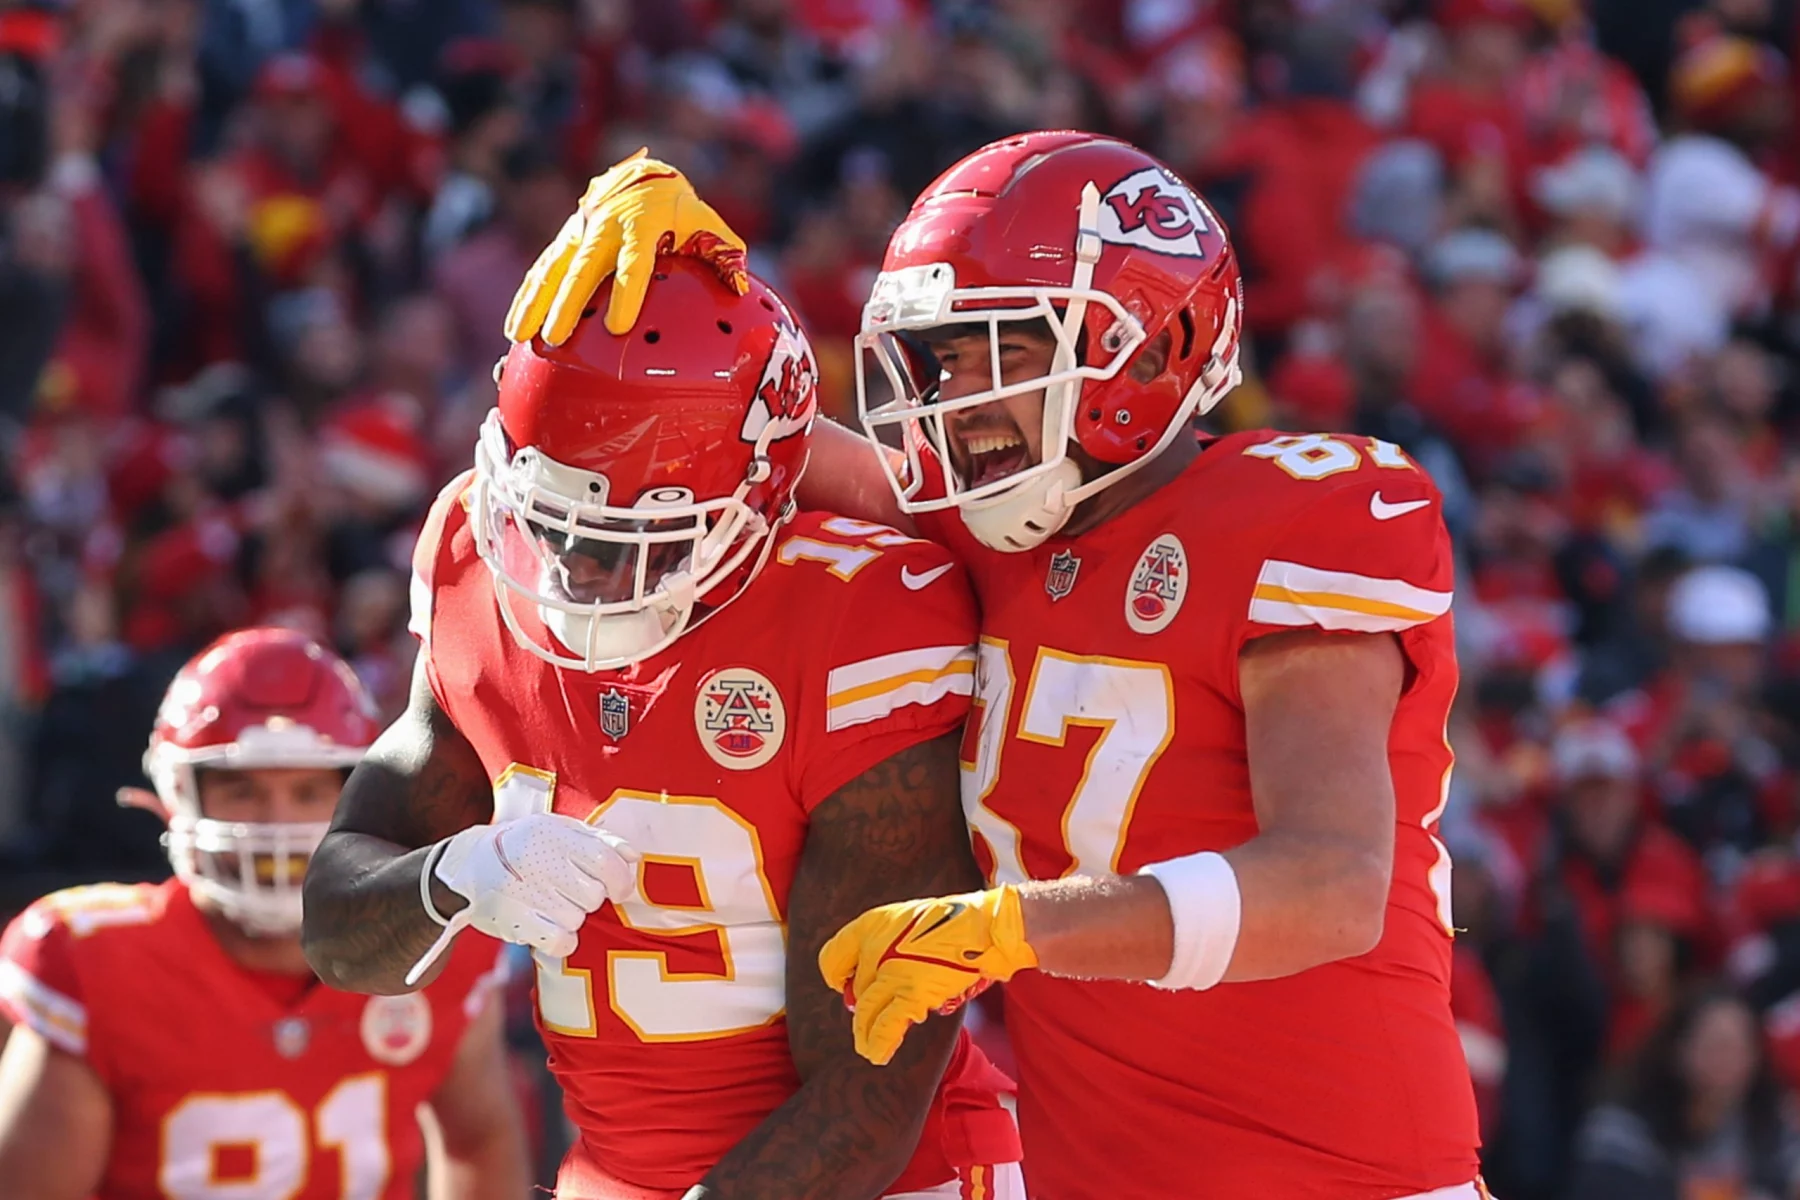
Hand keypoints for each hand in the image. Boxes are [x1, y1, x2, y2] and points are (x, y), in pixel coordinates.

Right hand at [405, 812, 637, 984]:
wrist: (466, 867)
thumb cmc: (525, 846)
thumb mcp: (558, 829)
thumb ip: (600, 840)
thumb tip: (635, 857)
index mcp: (551, 832)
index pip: (605, 861)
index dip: (621, 880)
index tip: (619, 889)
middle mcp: (536, 859)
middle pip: (593, 895)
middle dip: (589, 898)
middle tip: (568, 891)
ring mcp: (522, 892)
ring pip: (578, 920)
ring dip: (571, 918)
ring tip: (549, 903)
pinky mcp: (512, 922)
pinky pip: (561, 942)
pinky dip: (561, 941)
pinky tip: (548, 927)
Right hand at [503, 149, 747, 345]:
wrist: (642, 175)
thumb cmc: (678, 209)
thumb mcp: (704, 222)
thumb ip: (724, 252)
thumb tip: (742, 286)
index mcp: (641, 225)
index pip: (633, 263)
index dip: (626, 293)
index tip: (619, 326)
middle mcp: (604, 227)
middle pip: (583, 270)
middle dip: (568, 304)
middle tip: (556, 337)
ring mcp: (579, 233)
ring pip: (552, 270)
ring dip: (535, 303)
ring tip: (520, 336)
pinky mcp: (564, 241)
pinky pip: (541, 271)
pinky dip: (526, 298)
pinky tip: (513, 328)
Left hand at [818, 886, 1037, 1065]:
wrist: (983, 927)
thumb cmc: (948, 926)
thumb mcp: (906, 922)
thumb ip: (883, 947)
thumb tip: (866, 986)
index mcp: (870, 923)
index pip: (832, 958)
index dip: (836, 977)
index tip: (845, 986)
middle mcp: (875, 944)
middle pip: (855, 989)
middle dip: (864, 1005)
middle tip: (874, 1015)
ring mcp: (893, 969)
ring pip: (865, 1011)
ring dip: (864, 1033)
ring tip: (868, 1049)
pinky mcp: (913, 992)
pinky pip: (886, 1025)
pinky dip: (878, 1042)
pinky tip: (876, 1054)